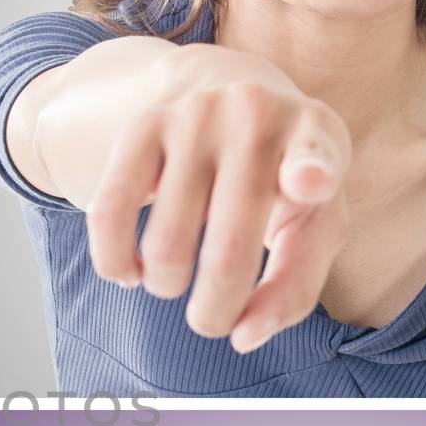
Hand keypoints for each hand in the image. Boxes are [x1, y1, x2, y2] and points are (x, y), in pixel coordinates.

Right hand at [83, 45, 350, 349]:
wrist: (224, 88)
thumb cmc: (280, 178)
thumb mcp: (311, 221)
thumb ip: (294, 285)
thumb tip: (243, 337)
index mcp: (315, 136)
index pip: (316, 155)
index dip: (311, 173)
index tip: (309, 183)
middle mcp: (255, 116)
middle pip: (228, 253)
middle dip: (213, 314)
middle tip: (211, 320)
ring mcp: (193, 116)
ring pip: (163, 247)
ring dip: (165, 287)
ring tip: (175, 279)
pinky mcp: (141, 126)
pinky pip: (109, 215)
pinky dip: (115, 263)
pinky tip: (129, 272)